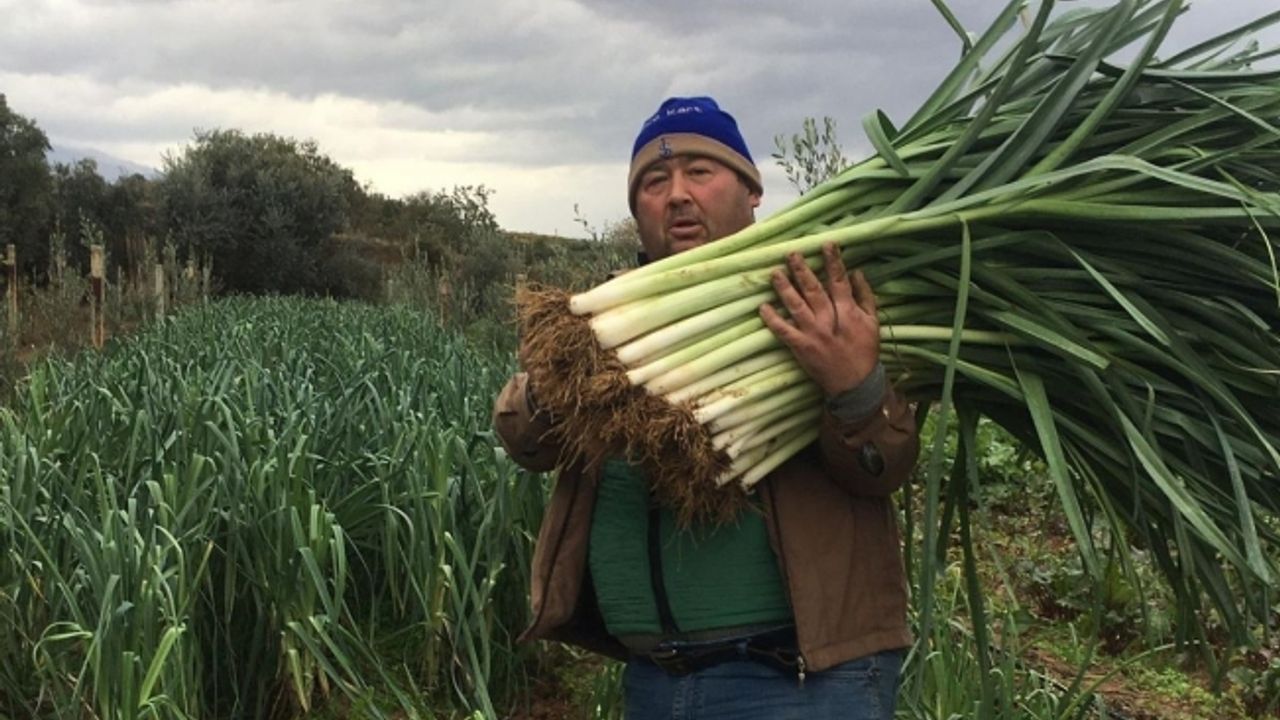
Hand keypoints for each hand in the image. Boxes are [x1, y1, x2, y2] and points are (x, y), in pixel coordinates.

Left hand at [759, 242, 879, 394]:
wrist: (855, 384)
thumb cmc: (865, 351)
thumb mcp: (873, 322)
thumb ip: (866, 296)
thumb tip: (858, 272)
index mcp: (848, 312)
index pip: (838, 281)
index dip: (833, 262)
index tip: (826, 244)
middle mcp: (829, 320)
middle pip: (813, 290)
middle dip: (802, 270)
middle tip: (791, 254)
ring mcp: (813, 334)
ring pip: (796, 306)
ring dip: (784, 289)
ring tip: (774, 273)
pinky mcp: (801, 347)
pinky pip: (784, 331)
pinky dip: (773, 319)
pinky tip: (763, 307)